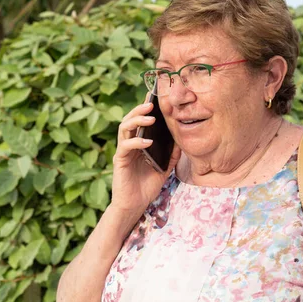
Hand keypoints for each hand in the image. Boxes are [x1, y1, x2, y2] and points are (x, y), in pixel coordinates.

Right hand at [110, 100, 180, 217]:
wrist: (134, 205)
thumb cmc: (147, 187)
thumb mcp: (165, 169)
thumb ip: (171, 155)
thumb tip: (182, 140)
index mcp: (139, 143)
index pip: (140, 121)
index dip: (145, 108)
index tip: (155, 96)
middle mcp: (129, 144)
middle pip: (129, 119)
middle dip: (139, 109)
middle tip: (152, 103)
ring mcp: (123, 151)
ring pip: (124, 128)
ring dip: (136, 120)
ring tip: (150, 117)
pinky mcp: (120, 161)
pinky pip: (126, 146)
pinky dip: (137, 142)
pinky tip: (148, 142)